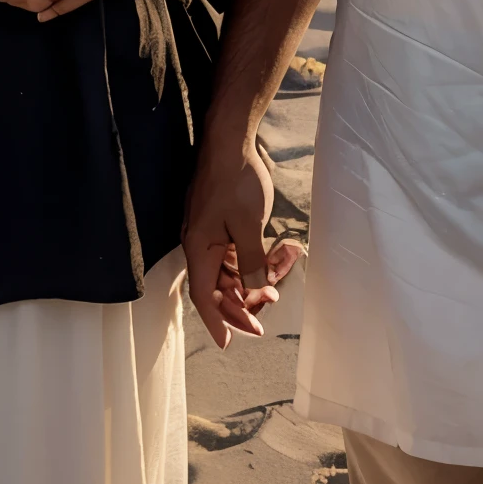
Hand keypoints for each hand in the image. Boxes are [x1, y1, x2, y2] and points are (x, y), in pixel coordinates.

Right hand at [182, 135, 302, 348]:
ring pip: (230, 269)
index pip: (204, 296)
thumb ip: (251, 262)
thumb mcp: (248, 225)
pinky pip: (236, 251)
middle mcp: (200, 243)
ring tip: (282, 270)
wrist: (229, 139)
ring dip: (255, 275)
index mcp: (200, 247)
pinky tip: (278, 251)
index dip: (217, 321)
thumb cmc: (236, 180)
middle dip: (244, 301)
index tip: (228, 343)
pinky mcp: (220, 221)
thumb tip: (254, 292)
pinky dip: (255, 257)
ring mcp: (210, 232)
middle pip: (219, 286)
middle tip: (270, 308)